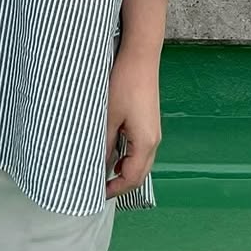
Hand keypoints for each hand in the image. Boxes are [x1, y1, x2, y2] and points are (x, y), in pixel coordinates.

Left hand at [104, 50, 161, 198]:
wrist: (140, 57)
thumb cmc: (125, 83)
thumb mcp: (109, 116)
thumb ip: (104, 143)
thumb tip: (98, 164)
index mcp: (145, 143)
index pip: (131, 178)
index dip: (114, 188)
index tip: (97, 193)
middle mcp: (154, 140)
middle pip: (140, 174)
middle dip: (121, 183)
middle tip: (99, 187)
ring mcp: (153, 131)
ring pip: (141, 161)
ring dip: (124, 169)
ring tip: (103, 171)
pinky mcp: (149, 121)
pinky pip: (141, 148)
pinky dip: (128, 156)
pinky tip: (114, 151)